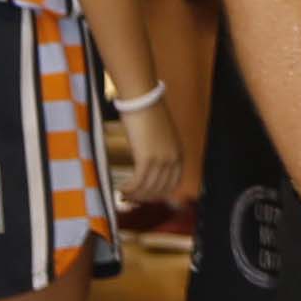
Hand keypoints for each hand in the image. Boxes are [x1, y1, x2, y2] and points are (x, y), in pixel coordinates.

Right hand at [108, 90, 190, 213]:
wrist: (143, 99)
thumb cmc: (148, 114)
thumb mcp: (160, 136)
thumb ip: (159, 150)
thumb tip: (149, 164)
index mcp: (179, 154)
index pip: (173, 183)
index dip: (159, 194)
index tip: (146, 197)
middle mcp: (173, 159)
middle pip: (160, 189)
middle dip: (145, 197)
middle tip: (131, 200)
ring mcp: (161, 160)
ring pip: (148, 188)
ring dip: (135, 195)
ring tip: (124, 196)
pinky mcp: (147, 159)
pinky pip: (138, 182)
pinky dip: (129, 189)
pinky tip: (121, 190)